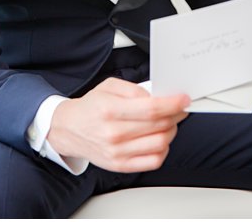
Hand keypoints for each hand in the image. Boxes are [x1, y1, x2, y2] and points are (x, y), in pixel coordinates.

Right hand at [45, 77, 189, 172]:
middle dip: (176, 114)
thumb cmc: (90, 108)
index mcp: (110, 111)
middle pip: (160, 125)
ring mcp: (116, 152)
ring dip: (171, 130)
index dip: (174, 104)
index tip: (184, 100)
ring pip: (161, 143)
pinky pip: (153, 161)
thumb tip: (158, 97)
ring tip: (167, 122)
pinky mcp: (120, 165)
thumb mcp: (109, 87)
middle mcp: (113, 134)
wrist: (67, 130)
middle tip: (178, 108)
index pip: (152, 109)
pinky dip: (163, 149)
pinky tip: (158, 138)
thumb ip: (135, 89)